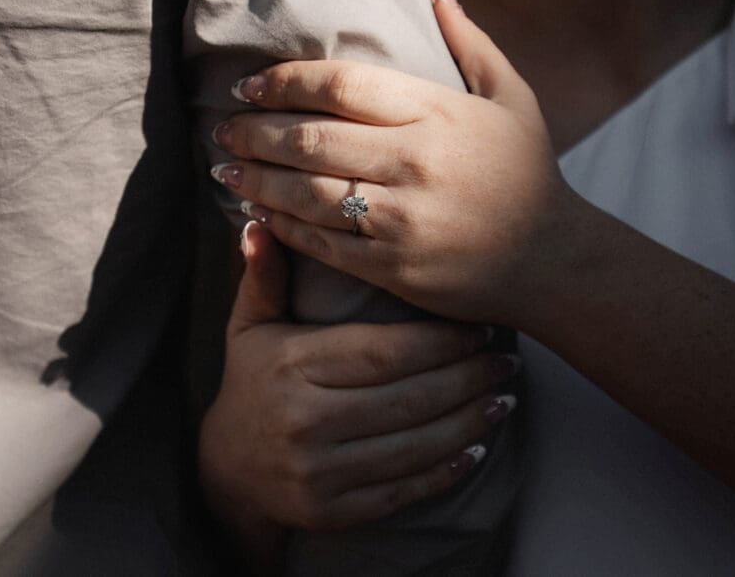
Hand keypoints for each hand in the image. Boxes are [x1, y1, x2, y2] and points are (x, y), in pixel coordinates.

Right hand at [199, 222, 517, 541]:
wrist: (226, 470)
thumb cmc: (251, 383)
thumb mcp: (249, 327)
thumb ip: (263, 277)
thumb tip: (260, 222)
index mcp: (291, 366)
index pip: (383, 352)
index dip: (441, 342)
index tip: (479, 328)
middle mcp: (305, 421)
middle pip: (409, 398)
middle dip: (468, 378)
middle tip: (507, 360)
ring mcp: (319, 472)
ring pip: (414, 446)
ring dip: (469, 422)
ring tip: (503, 397)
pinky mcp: (332, 511)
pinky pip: (403, 491)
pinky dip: (446, 470)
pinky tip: (477, 447)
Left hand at [209, 0, 575, 324]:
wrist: (555, 262)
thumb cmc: (529, 175)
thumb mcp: (513, 99)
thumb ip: (470, 44)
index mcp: (437, 113)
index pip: (339, 86)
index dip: (284, 83)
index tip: (251, 86)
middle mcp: (414, 162)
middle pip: (310, 139)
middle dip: (254, 133)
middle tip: (224, 130)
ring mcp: (402, 218)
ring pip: (305, 193)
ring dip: (256, 181)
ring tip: (225, 171)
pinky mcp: (394, 267)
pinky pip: (322, 243)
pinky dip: (283, 228)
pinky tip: (258, 214)